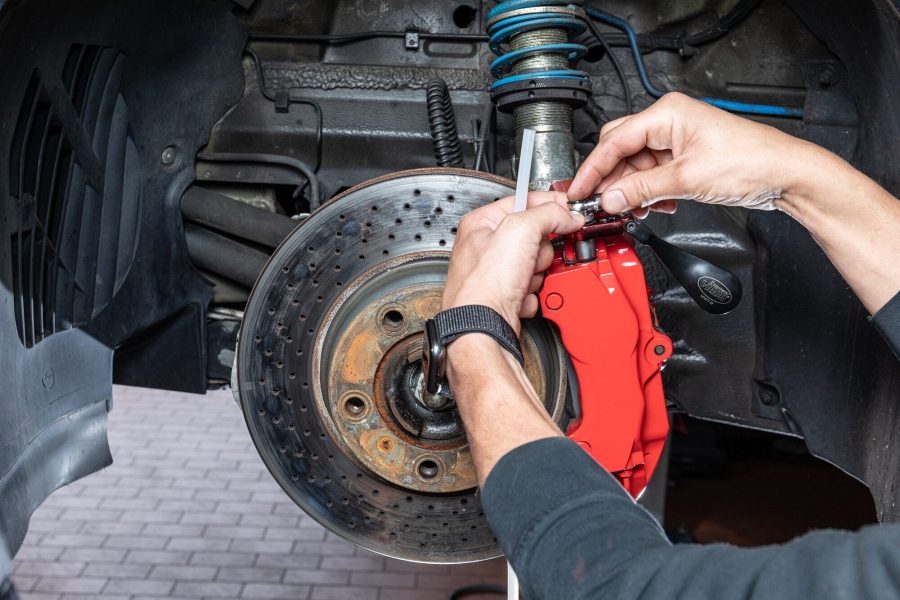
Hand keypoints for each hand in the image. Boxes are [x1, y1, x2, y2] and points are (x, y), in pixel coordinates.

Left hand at [442, 191, 583, 332]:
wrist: (482, 327)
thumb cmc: (484, 283)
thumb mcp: (520, 230)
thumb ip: (548, 214)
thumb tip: (566, 214)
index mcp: (481, 223)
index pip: (523, 201)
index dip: (548, 206)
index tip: (567, 210)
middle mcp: (485, 246)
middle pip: (534, 236)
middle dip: (538, 251)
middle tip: (529, 258)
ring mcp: (496, 272)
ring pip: (536, 263)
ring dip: (535, 274)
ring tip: (519, 280)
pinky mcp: (505, 294)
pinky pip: (532, 285)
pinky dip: (530, 293)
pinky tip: (517, 295)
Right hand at [568, 92, 814, 217]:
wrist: (785, 175)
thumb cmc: (750, 162)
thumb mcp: (686, 179)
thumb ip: (641, 190)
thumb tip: (609, 198)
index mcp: (666, 113)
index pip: (614, 141)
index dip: (592, 169)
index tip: (579, 191)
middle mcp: (669, 122)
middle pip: (621, 151)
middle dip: (612, 180)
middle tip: (602, 204)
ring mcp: (677, 140)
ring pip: (636, 167)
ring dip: (633, 191)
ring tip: (635, 209)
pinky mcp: (685, 158)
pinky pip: (653, 176)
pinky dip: (649, 193)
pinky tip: (657, 205)